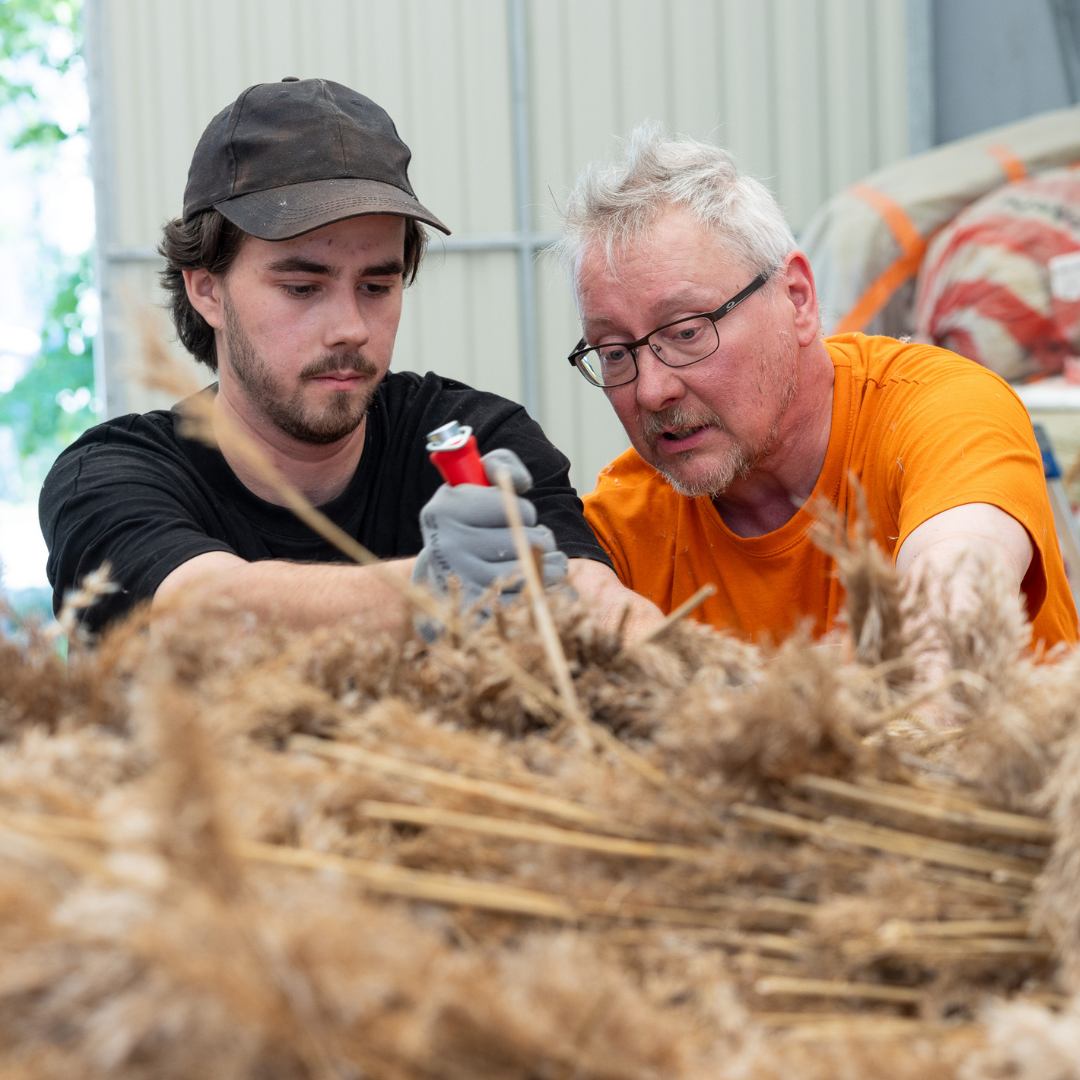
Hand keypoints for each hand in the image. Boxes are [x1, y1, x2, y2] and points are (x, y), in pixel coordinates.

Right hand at [411, 448, 568, 610]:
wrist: (443, 564)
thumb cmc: (470, 516)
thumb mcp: (478, 480)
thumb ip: (503, 466)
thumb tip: (521, 483)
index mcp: (445, 509)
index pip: (516, 510)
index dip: (526, 512)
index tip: (516, 515)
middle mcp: (447, 546)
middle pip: (526, 543)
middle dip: (540, 539)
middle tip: (533, 540)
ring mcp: (459, 582)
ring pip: (530, 574)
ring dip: (550, 567)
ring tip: (544, 560)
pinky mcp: (473, 610)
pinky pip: (524, 603)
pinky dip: (542, 593)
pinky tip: (540, 583)